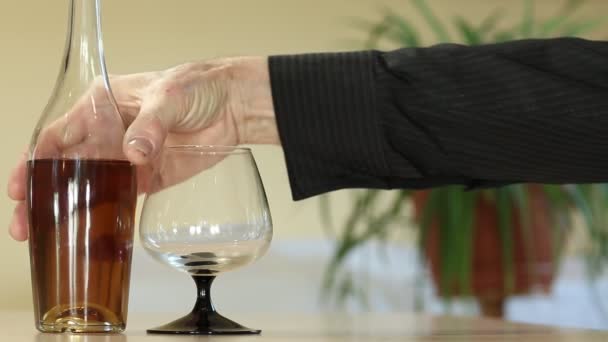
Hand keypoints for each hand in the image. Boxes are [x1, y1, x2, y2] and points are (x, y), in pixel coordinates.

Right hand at [8, 56, 277, 240]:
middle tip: (24, 224)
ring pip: (88, 186)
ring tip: (46, 235)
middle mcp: (108, 133)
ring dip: (68, 210)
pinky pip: (120, 198)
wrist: (234, 106)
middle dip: (42, 194)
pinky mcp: (148, 177)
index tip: (21, 187)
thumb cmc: (198, 87)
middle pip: (65, 167)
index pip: (57, 136)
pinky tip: (87, 233)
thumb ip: (150, 125)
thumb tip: (132, 153)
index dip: (34, 161)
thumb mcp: (170, 97)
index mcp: (102, 105)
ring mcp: (127, 158)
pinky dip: (104, 215)